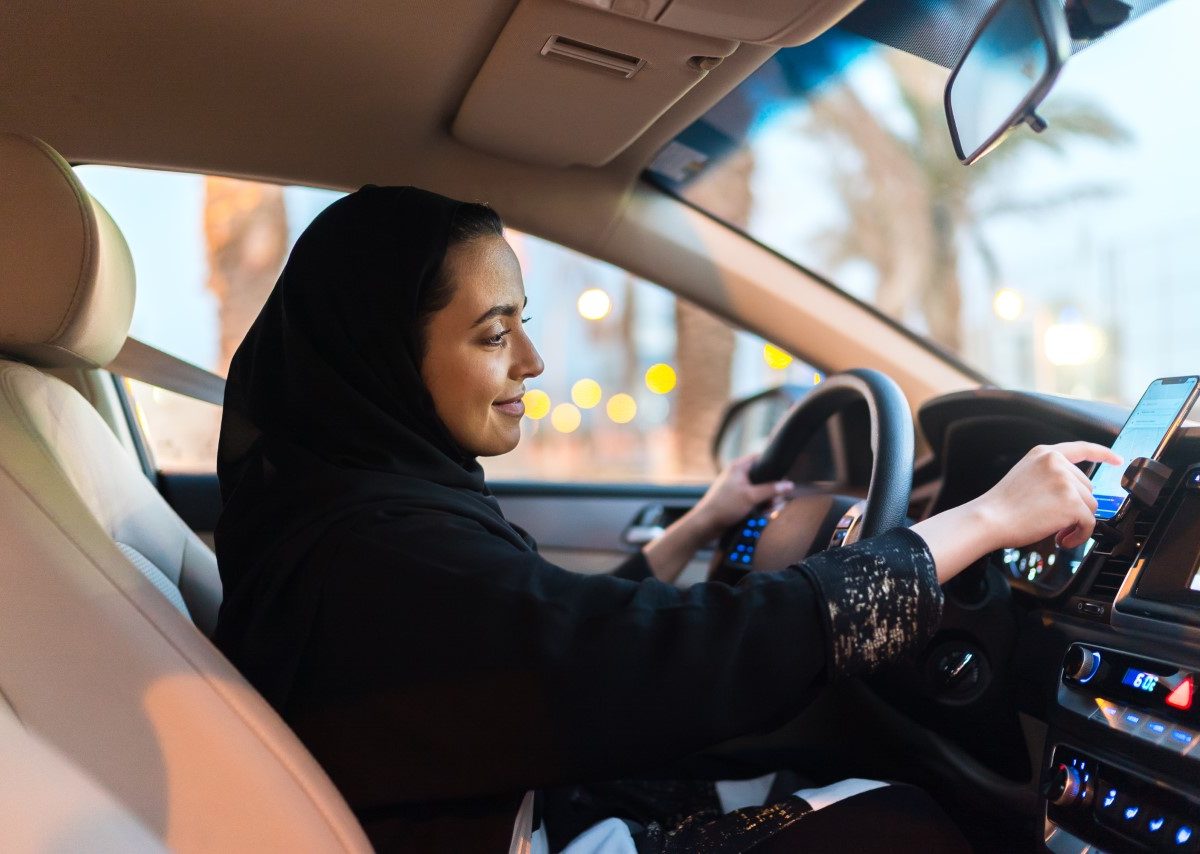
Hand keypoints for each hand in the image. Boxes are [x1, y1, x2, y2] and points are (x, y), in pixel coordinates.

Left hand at [690, 454, 794, 539]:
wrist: (706, 524)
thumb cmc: (724, 506)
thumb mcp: (751, 496)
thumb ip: (771, 490)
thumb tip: (789, 485)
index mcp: (739, 467)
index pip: (761, 458)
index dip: (773, 466)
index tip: (783, 477)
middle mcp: (739, 475)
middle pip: (764, 478)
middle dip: (772, 490)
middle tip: (775, 500)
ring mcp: (738, 488)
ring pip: (761, 491)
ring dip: (768, 501)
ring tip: (769, 510)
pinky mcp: (738, 501)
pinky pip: (754, 501)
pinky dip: (760, 507)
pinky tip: (763, 514)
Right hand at [974, 442, 1122, 551]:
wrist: (989, 519)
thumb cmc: (1002, 505)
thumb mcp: (1025, 475)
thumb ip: (1049, 474)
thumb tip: (1076, 492)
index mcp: (1045, 454)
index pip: (1082, 449)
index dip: (1103, 454)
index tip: (1117, 460)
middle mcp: (1057, 463)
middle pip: (1087, 488)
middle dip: (1075, 506)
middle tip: (1053, 518)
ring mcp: (1066, 482)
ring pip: (1090, 506)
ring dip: (1076, 522)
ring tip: (1054, 529)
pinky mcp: (1072, 503)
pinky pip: (1089, 523)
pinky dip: (1079, 535)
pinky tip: (1062, 539)